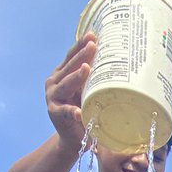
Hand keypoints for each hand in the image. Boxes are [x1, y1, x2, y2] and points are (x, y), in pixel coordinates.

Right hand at [46, 33, 97, 149]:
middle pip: (70, 66)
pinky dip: (72, 111)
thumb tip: (118, 59)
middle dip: (82, 54)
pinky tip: (79, 112)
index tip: (93, 34)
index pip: (72, 56)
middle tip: (93, 45)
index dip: (81, 44)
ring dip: (76, 76)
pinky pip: (65, 111)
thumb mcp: (88, 91)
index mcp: (63, 73)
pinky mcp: (55, 113)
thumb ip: (94, 78)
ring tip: (86, 68)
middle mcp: (55, 81)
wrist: (73, 138)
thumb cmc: (85, 110)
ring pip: (66, 84)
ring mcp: (53, 96)